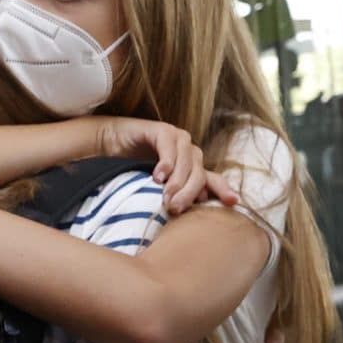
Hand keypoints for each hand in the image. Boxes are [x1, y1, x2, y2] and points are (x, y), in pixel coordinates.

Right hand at [93, 117, 237, 214]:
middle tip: (175, 209)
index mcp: (194, 168)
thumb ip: (176, 198)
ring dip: (177, 181)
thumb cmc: (133, 172)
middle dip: (188, 193)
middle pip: (199, 174)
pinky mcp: (162, 130)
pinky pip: (169, 147)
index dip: (223, 190)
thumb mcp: (157, 191)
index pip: (213, 180)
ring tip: (166, 196)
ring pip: (187, 162)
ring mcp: (178, 140)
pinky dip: (166, 163)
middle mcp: (190, 153)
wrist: (110, 147)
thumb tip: (194, 212)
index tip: (232, 202)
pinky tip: (158, 176)